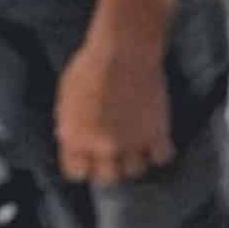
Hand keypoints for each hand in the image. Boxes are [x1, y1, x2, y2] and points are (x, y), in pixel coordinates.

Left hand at [55, 25, 172, 184]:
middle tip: (116, 152)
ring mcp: (130, 143)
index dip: (84, 165)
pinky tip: (157, 140)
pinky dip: (161, 150)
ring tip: (138, 144)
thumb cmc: (91, 65)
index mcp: (75, 138)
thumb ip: (69, 124)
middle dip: (110, 165)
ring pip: (135, 171)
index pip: (76, 173)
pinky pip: (162, 157)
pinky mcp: (156, 133)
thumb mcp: (66, 96)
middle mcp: (101, 146)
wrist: (124, 49)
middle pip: (107, 178)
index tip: (91, 158)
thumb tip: (72, 139)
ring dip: (136, 158)